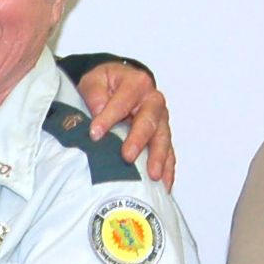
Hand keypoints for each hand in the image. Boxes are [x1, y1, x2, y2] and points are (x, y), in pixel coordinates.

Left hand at [74, 60, 174, 186]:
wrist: (119, 83)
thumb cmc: (107, 83)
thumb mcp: (95, 80)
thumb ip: (95, 93)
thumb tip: (98, 111)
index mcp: (136, 84)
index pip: (123, 102)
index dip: (108, 117)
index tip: (95, 134)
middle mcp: (153, 101)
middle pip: (149, 121)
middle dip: (139, 140)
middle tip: (127, 156)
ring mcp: (161, 119)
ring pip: (163, 139)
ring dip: (159, 158)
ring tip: (154, 176)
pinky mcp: (162, 135)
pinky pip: (169, 152)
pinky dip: (168, 168)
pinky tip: (165, 184)